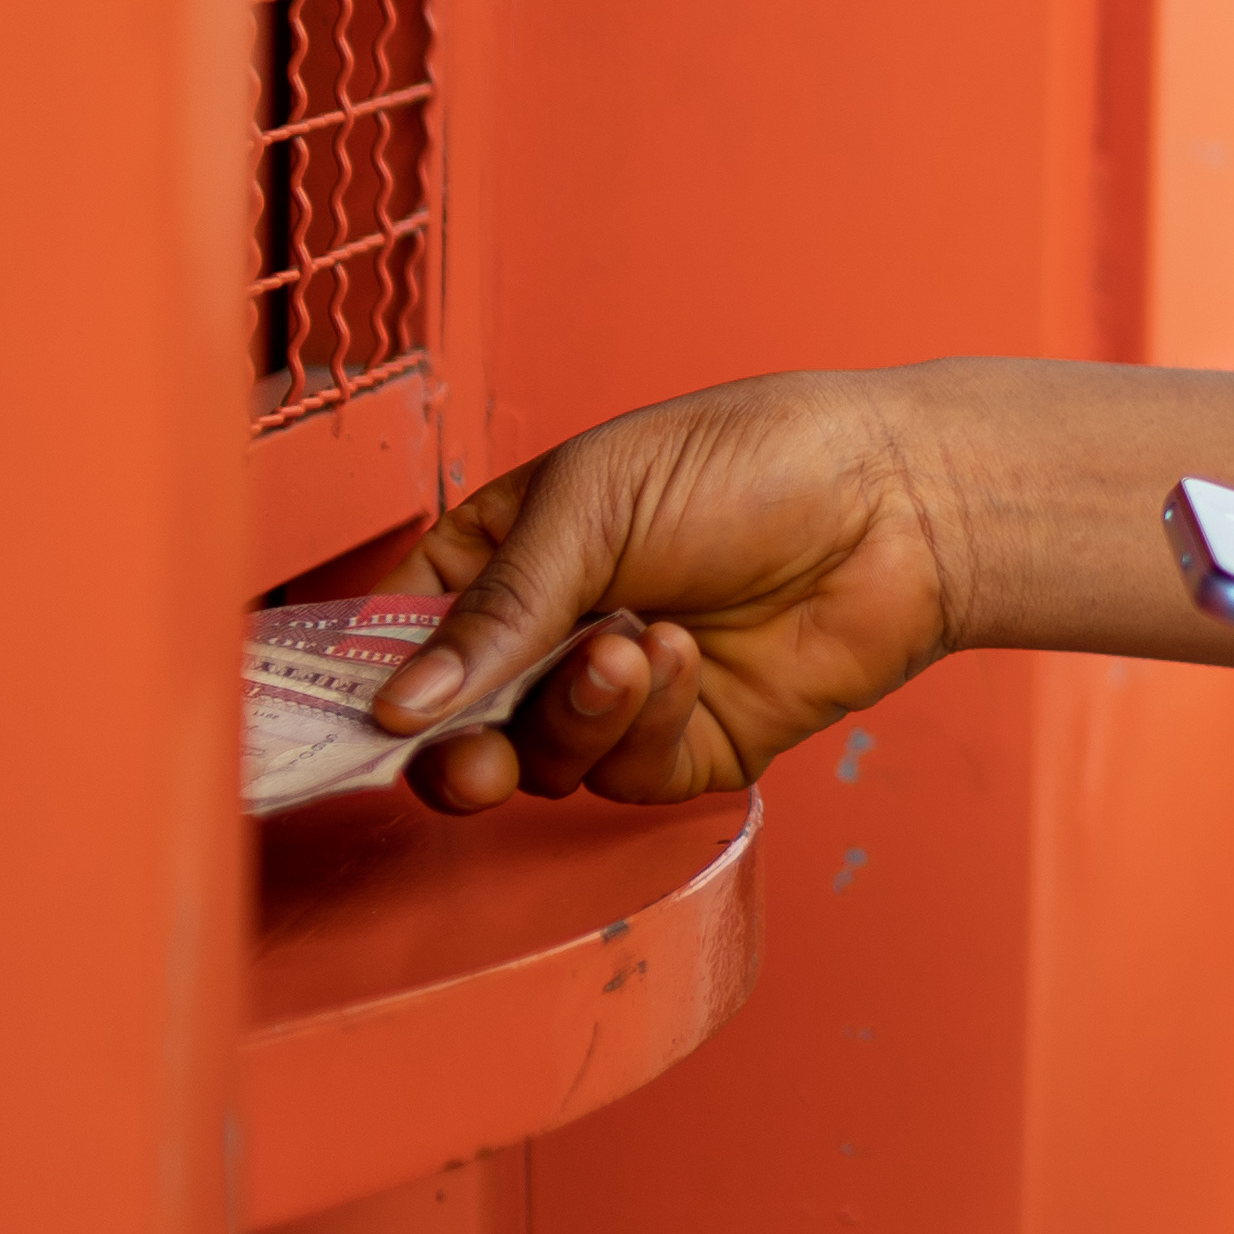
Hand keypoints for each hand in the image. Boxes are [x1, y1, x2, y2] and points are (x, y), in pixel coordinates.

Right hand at [372, 369, 972, 812]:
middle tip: (465, 748)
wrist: (897, 501)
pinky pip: (623, 773)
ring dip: (571, 713)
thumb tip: (398, 706)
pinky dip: (645, 721)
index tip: (336, 717)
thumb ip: (497, 606)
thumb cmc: (752, 459)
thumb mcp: (595, 499)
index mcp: (507, 554)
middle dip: (454, 747)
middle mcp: (552, 634)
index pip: (398, 635)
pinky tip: (686, 655)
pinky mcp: (686, 745)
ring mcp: (617, 696)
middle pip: (452, 730)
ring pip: (535, 761)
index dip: (359, 682)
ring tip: (630, 644)